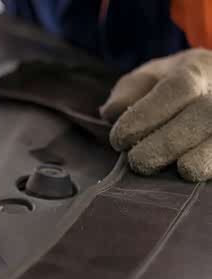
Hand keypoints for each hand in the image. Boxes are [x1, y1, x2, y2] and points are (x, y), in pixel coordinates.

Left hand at [100, 48, 211, 181]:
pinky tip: (196, 174)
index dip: (148, 114)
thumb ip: (127, 93)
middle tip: (138, 161)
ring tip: (178, 170)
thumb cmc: (168, 89)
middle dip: (169, 142)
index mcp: (197, 68)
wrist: (210, 91)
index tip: (119, 139)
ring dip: (201, 156)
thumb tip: (111, 113)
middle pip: (206, 112)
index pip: (178, 87)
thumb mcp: (145, 81)